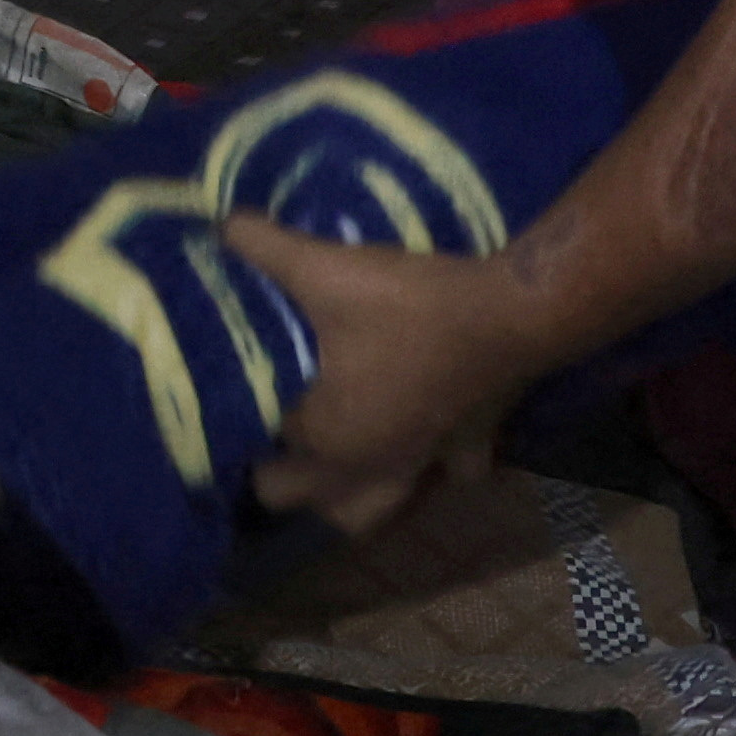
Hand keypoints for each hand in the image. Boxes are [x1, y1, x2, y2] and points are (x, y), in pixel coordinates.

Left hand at [221, 220, 567, 539]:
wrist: (514, 312)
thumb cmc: (411, 303)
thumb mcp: (324, 268)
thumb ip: (264, 247)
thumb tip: (221, 224)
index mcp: (329, 437)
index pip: (264, 448)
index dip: (239, 423)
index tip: (222, 400)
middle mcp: (372, 466)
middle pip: (310, 501)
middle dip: (283, 480)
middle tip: (264, 437)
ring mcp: (425, 466)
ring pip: (372, 511)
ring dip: (347, 497)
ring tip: (327, 467)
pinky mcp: (469, 450)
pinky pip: (443, 478)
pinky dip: (428, 472)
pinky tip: (419, 450)